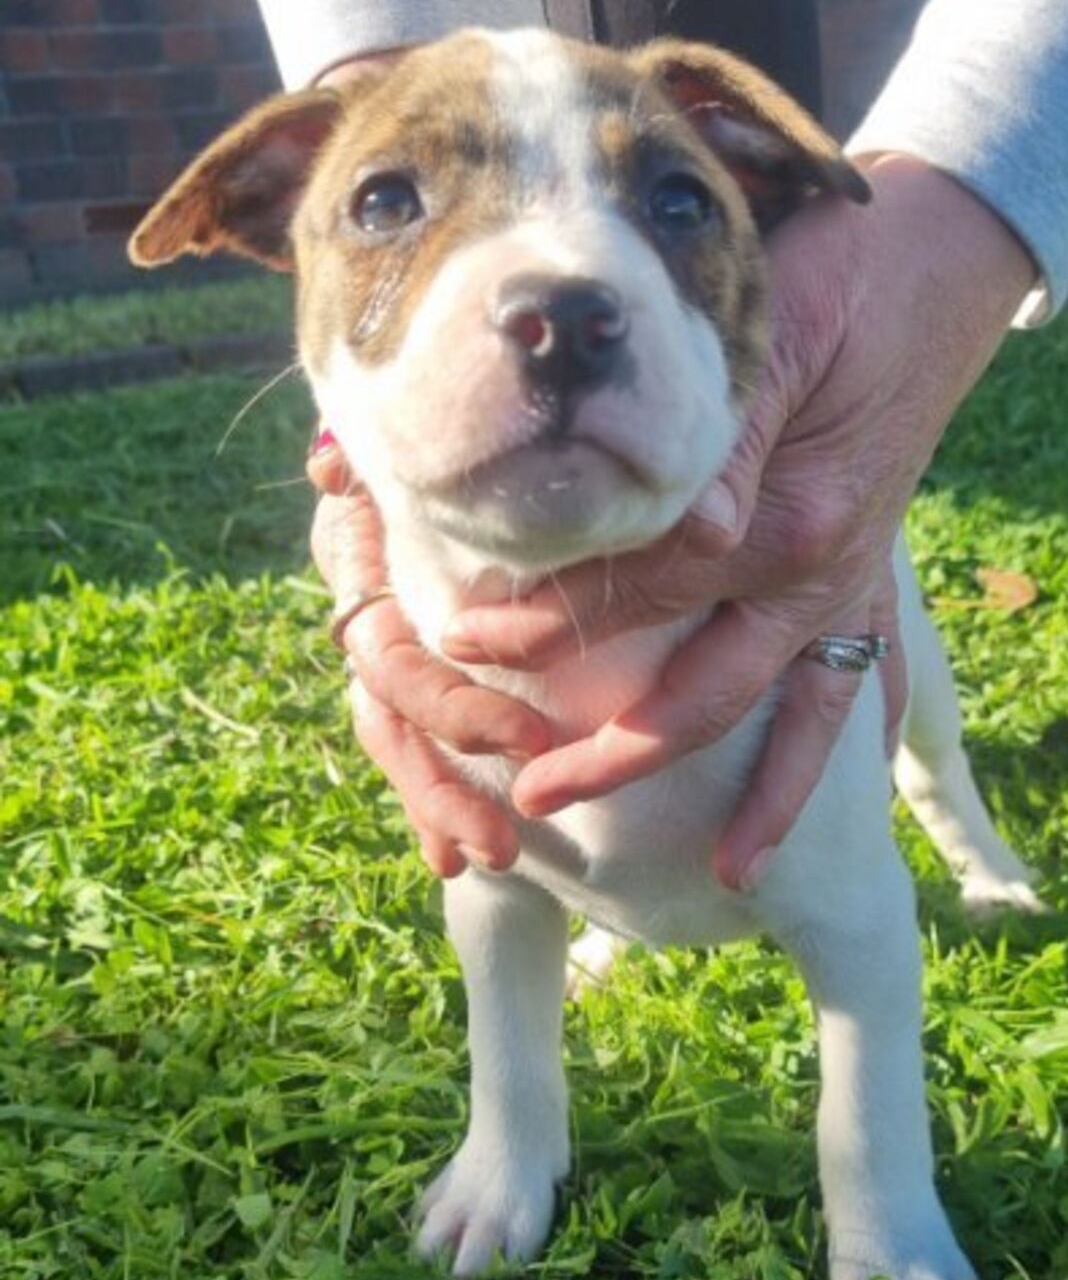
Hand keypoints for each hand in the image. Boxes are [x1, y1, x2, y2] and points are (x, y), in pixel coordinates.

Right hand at [308, 436, 550, 877]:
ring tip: (492, 858)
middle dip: (444, 781)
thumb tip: (329, 468)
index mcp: (368, 562)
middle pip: (394, 716)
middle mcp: (368, 612)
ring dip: (437, 803)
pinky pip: (413, 747)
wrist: (478, 418)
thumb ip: (373, 452)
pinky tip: (448, 861)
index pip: (394, 658)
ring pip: (396, 740)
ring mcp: (387, 646)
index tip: (524, 738)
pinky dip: (430, 804)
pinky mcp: (419, 672)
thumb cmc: (459, 421)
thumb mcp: (420, 438)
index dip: (451, 705)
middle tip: (504, 840)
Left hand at [439, 156, 1035, 887]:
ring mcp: (850, 587)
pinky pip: (861, 693)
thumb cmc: (822, 279)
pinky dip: (832, 763)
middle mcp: (821, 571)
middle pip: (705, 690)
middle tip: (530, 793)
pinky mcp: (869, 584)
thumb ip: (720, 440)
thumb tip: (694, 534)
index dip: (546, 621)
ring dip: (755, 801)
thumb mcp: (763, 334)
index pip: (641, 593)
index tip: (460, 640)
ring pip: (792, 721)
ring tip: (717, 877)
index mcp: (781, 515)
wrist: (930, 263)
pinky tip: (795, 829)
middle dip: (613, 748)